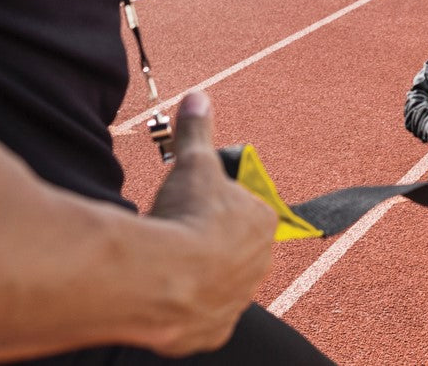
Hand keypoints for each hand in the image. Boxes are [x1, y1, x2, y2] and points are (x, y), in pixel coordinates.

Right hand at [148, 92, 275, 354]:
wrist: (164, 276)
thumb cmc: (186, 215)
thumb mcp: (193, 162)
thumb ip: (197, 131)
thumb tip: (198, 97)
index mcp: (263, 221)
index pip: (245, 206)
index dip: (216, 200)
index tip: (194, 199)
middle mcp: (259, 265)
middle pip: (233, 244)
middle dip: (209, 236)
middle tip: (178, 225)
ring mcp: (238, 301)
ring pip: (220, 280)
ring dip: (199, 270)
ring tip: (168, 256)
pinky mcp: (213, 331)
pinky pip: (202, 315)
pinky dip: (186, 304)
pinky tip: (166, 288)